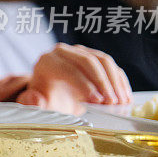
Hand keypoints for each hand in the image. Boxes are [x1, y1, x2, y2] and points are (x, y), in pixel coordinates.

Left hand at [16, 43, 131, 114]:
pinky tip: (125, 98)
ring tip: (120, 102)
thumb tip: (34, 98)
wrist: (55, 94)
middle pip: (88, 61)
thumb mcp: (39, 104)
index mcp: (47, 61)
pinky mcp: (96, 58)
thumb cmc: (47, 99)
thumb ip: (33, 103)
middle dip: (102, 83)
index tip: (96, 102)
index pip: (67, 69)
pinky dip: (120, 82)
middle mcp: (64, 52)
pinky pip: (112, 66)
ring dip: (114, 82)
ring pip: (103, 61)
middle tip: (112, 103)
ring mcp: (82, 52)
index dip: (83, 84)